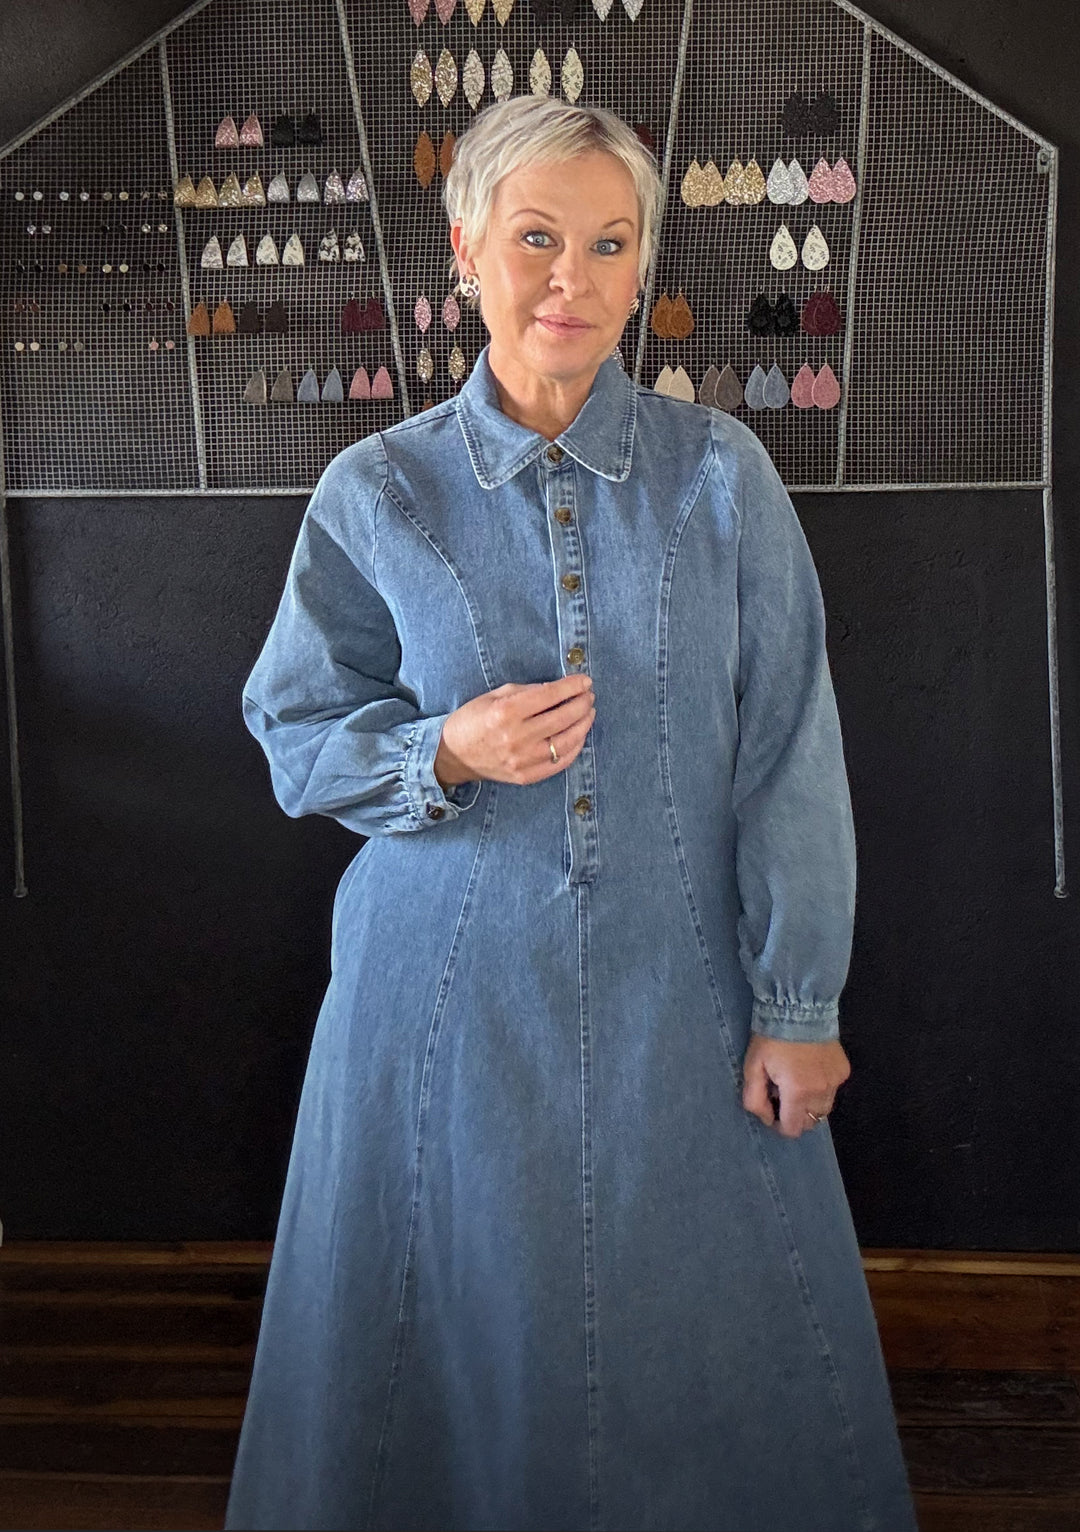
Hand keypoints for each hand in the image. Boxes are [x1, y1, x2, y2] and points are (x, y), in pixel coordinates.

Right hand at [434, 673, 595, 788]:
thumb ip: (527, 691)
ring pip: (566, 742)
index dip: (572, 686)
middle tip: (589, 696)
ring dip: (583, 725)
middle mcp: (515, 737)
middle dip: (582, 704)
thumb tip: (558, 689)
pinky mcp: (525, 776)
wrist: (453, 754)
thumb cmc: (473, 719)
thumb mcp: (495, 695)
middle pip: (562, 718)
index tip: (585, 681)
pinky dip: (574, 748)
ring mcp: (522, 760)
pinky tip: (579, 736)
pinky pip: (559, 763)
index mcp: (506, 712)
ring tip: (588, 713)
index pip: (550, 695)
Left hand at [740, 1034, 850, 1138]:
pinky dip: (822, 1088)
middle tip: (782, 1094)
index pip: (793, 1129)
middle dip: (795, 1115)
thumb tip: (767, 1118)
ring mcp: (836, 1081)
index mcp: (798, 1092)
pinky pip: (833, 1090)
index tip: (773, 1111)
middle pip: (811, 1121)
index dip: (780, 1125)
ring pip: (824, 1108)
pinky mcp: (843, 1070)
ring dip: (810, 1103)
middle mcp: (822, 1091)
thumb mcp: (752, 1067)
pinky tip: (810, 1070)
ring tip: (797, 1082)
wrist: (799, 1007)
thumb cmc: (771, 1037)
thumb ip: (754, 1099)